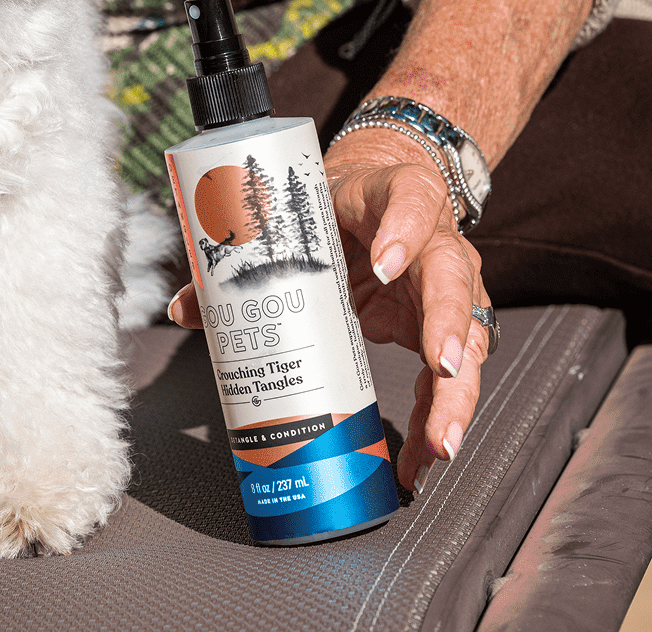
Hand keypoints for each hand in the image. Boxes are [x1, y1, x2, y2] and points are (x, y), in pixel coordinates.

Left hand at [168, 126, 492, 491]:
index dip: (404, 231)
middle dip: (447, 326)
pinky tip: (424, 456)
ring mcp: (447, 288)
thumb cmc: (338, 204)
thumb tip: (185, 307)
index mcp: (400, 194)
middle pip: (454, 278)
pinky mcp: (444, 329)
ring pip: (467, 338)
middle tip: (437, 367)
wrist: (374, 197)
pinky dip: (438, 418)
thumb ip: (243, 258)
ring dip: (454, 393)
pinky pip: (450, 377)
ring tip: (437, 442)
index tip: (385, 265)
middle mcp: (437, 240)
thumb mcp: (301, 215)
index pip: (413, 198)